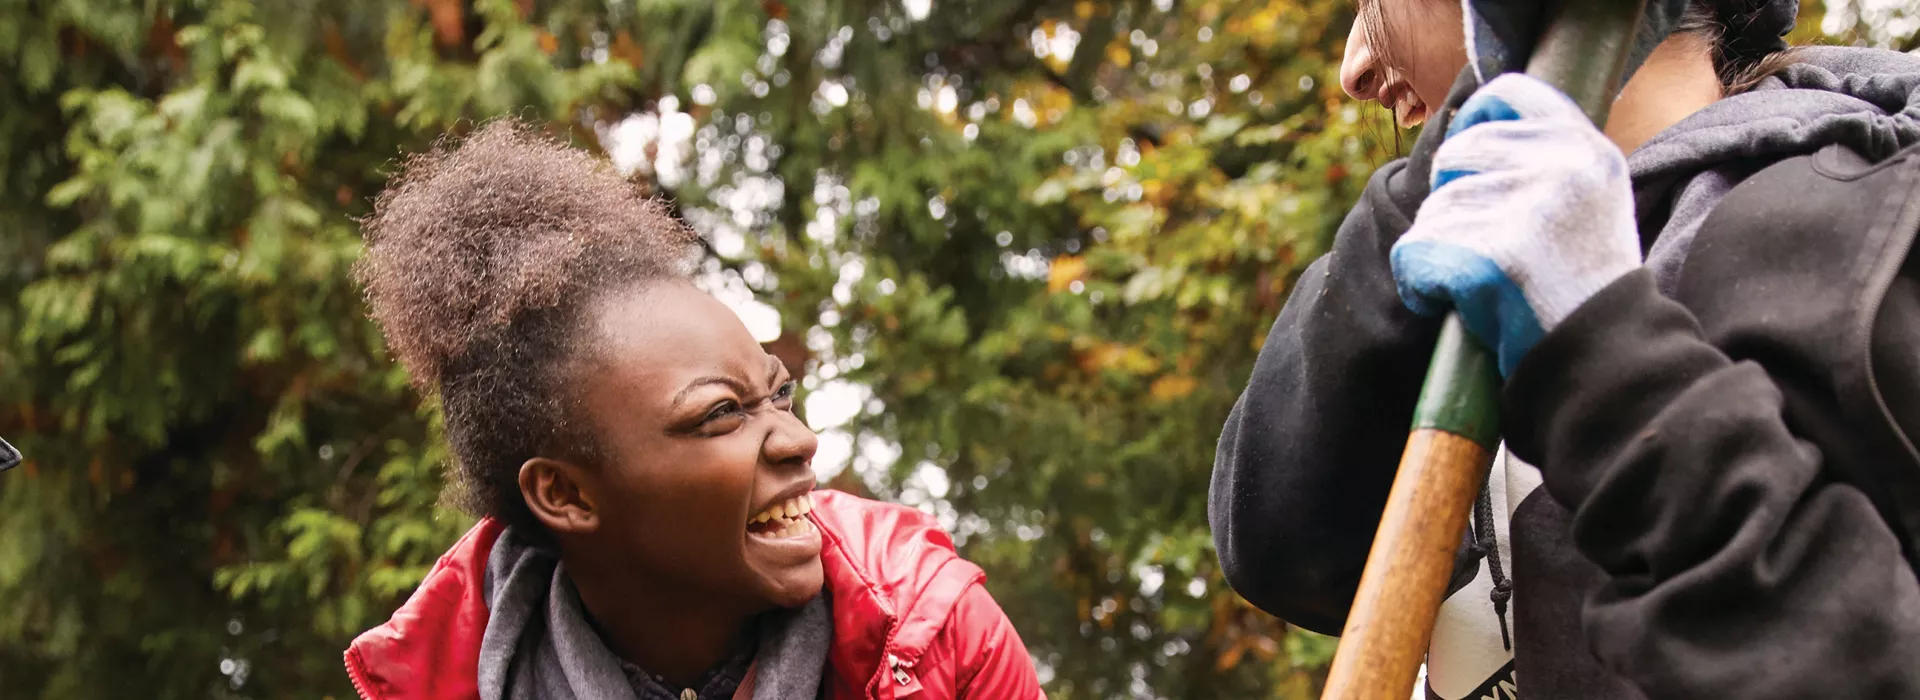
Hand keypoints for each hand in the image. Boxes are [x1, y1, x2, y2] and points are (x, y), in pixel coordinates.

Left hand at [1390, 73, 1641, 376]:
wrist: (1603, 357)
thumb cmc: (1584, 284)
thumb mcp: (1590, 200)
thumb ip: (1545, 160)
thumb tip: (1469, 133)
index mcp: (1587, 149)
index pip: (1510, 94)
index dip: (1474, 119)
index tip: (1464, 157)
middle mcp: (1562, 169)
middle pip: (1456, 154)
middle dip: (1450, 199)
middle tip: (1479, 245)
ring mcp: (1527, 210)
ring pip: (1433, 209)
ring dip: (1439, 248)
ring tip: (1483, 283)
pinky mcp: (1491, 257)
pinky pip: (1414, 252)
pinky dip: (1420, 284)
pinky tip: (1456, 304)